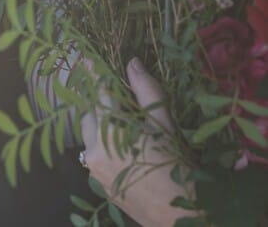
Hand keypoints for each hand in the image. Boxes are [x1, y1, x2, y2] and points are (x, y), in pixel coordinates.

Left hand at [80, 58, 191, 226]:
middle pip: (89, 114)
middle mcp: (95, 146)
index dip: (95, 75)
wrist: (181, 217)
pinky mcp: (98, 182)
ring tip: (116, 121)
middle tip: (108, 94)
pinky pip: (92, 156)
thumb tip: (132, 63)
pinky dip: (101, 146)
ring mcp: (94, 167)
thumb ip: (147, 93)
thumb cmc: (178, 167)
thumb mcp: (166, 126)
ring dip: (98, 125)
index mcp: (111, 129)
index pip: (99, 93)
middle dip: (97, 102)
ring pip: (88, 135)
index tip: (87, 59)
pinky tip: (118, 146)